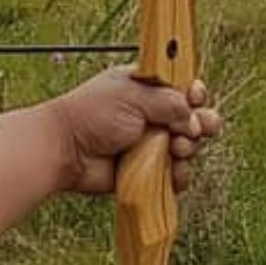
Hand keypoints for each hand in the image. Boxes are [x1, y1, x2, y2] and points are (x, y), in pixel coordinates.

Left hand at [50, 71, 223, 196]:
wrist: (65, 150)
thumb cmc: (92, 115)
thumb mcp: (134, 96)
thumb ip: (169, 103)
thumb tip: (193, 117)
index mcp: (145, 89)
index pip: (181, 89)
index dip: (194, 94)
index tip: (196, 97)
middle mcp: (150, 116)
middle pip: (190, 119)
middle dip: (201, 123)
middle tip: (198, 128)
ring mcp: (149, 144)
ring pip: (186, 147)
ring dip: (188, 148)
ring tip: (176, 148)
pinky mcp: (146, 171)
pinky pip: (173, 174)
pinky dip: (178, 175)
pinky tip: (174, 172)